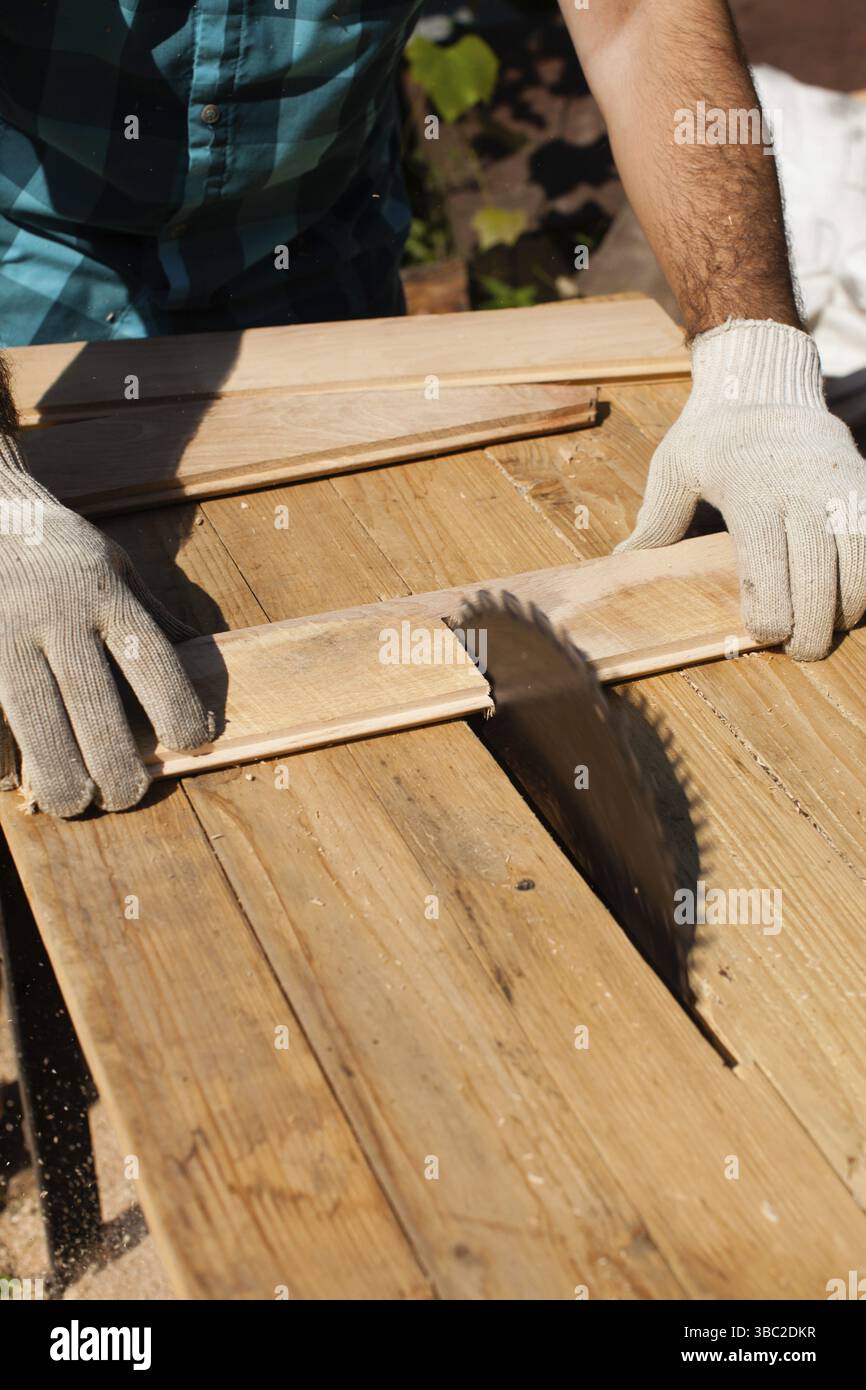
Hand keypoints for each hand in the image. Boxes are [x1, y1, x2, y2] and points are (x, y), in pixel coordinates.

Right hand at [0, 435, 212, 814]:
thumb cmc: (58, 553)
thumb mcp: (115, 568)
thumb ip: (153, 619)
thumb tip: (207, 667)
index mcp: (103, 594)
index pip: (153, 662)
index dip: (178, 712)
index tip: (191, 743)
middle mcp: (54, 614)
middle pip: (94, 706)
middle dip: (115, 764)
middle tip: (125, 796)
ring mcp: (2, 634)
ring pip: (36, 722)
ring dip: (60, 774)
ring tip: (75, 802)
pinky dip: (3, 756)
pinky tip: (17, 778)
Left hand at [617, 319, 865, 660]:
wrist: (764, 380)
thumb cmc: (712, 433)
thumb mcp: (674, 466)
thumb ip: (657, 518)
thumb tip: (622, 562)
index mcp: (750, 490)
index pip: (766, 565)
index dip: (770, 612)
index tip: (765, 634)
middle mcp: (801, 489)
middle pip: (817, 576)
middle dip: (811, 625)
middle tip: (800, 649)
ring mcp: (840, 486)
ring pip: (859, 563)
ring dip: (848, 606)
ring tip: (828, 627)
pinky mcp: (864, 484)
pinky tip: (850, 598)